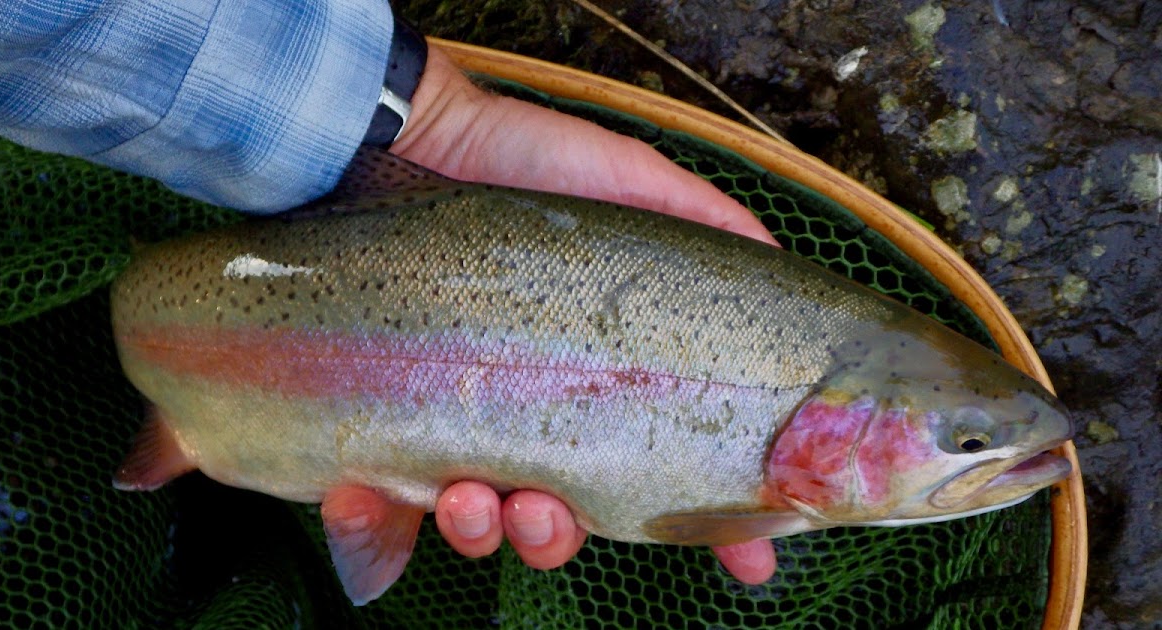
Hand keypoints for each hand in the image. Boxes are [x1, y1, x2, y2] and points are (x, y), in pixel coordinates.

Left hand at [394, 44, 777, 583]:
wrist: (410, 139)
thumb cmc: (527, 166)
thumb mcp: (637, 185)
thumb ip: (715, 231)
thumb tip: (781, 277)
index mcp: (601, 381)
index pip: (668, 470)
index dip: (714, 526)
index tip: (750, 564)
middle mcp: (536, 414)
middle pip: (566, 518)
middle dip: (562, 538)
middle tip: (553, 514)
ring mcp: (460, 424)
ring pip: (486, 523)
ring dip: (487, 532)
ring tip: (474, 496)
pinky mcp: (386, 425)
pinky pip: (388, 507)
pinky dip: (388, 523)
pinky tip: (390, 492)